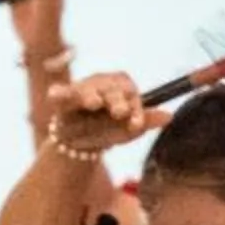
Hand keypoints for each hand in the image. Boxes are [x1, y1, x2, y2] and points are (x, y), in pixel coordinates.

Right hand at [48, 72, 167, 157]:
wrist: (76, 140)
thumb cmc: (105, 130)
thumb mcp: (125, 130)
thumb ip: (144, 122)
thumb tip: (169, 115)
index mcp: (120, 88)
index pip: (130, 93)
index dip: (135, 108)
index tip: (135, 124)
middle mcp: (102, 84)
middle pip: (110, 88)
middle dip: (116, 100)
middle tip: (119, 112)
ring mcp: (81, 90)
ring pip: (87, 90)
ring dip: (90, 95)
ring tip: (94, 102)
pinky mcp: (62, 98)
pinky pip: (60, 94)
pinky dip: (58, 93)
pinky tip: (54, 94)